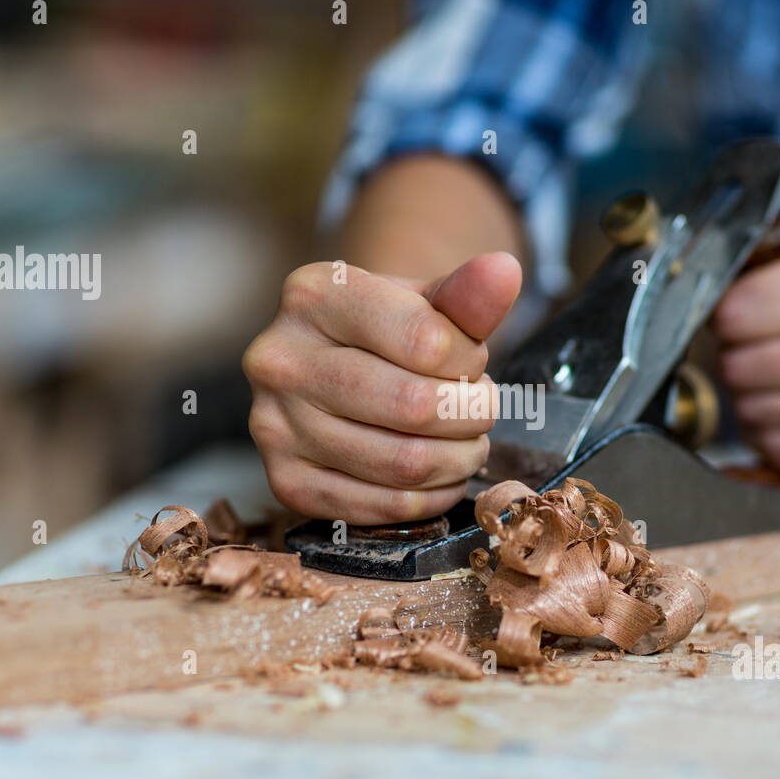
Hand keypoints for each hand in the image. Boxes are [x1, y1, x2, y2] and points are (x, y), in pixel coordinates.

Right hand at [243, 252, 520, 523]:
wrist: (332, 369)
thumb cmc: (386, 332)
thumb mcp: (424, 302)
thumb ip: (466, 293)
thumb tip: (505, 271)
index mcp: (313, 295)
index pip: (425, 340)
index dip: (470, 360)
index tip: (472, 362)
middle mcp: (279, 359)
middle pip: (415, 407)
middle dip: (470, 414)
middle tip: (479, 409)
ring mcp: (274, 425)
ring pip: (403, 463)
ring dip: (459, 459)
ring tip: (466, 441)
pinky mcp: (286, 482)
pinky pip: (382, 507)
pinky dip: (431, 498)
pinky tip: (440, 475)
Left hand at [712, 243, 779, 481]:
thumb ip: (765, 271)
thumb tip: (698, 290)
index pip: (740, 311)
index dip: (725, 322)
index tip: (734, 324)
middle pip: (745, 366)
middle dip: (735, 366)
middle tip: (750, 361)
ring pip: (759, 413)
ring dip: (751, 405)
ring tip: (775, 390)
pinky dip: (775, 439)